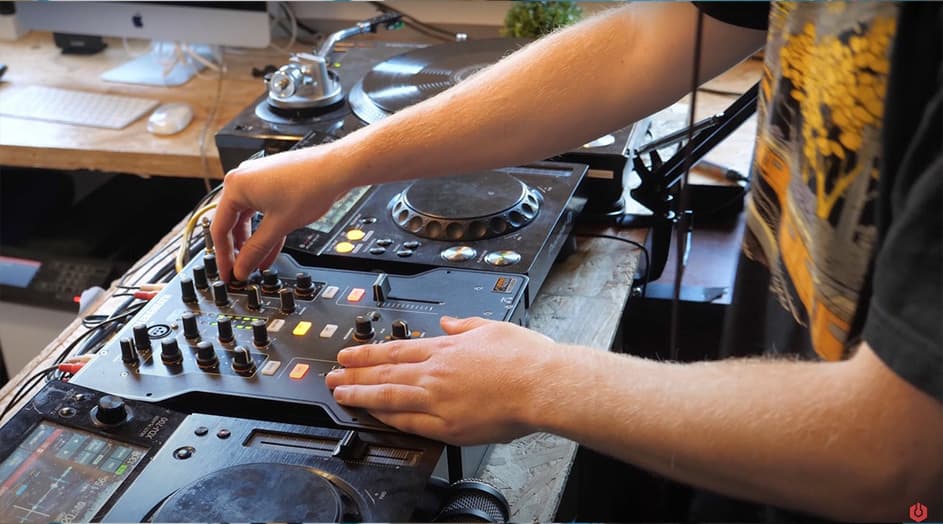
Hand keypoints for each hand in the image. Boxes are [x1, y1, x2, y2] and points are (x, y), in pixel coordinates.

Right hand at [210, 145, 351, 280]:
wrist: (336, 170)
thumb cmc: (310, 186)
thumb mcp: (278, 226)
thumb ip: (256, 250)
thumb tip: (242, 267)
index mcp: (236, 186)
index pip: (219, 229)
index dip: (223, 256)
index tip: (227, 273)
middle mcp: (243, 179)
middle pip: (232, 223)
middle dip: (238, 249)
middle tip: (241, 269)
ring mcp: (258, 180)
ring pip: (249, 219)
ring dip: (253, 242)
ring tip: (256, 262)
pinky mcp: (272, 183)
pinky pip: (263, 211)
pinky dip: (266, 230)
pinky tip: (270, 250)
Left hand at [326, 316, 561, 444]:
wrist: (543, 384)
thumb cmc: (526, 358)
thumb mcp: (493, 327)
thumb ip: (466, 325)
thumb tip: (450, 322)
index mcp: (447, 348)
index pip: (397, 349)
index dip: (368, 352)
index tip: (350, 354)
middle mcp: (437, 372)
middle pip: (385, 371)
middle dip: (355, 373)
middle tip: (332, 375)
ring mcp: (439, 399)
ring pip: (389, 395)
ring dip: (361, 394)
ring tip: (340, 394)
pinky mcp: (447, 425)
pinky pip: (409, 421)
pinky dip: (387, 417)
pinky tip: (373, 415)